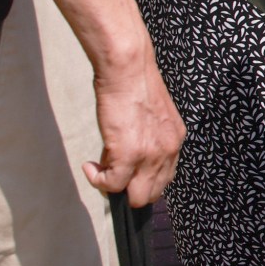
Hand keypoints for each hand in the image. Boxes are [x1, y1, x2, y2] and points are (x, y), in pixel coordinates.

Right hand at [84, 57, 185, 206]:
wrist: (128, 69)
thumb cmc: (134, 83)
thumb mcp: (150, 116)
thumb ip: (145, 139)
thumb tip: (122, 159)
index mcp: (174, 140)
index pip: (164, 177)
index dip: (142, 181)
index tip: (126, 175)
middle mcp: (168, 151)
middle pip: (152, 193)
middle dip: (128, 190)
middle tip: (109, 175)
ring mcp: (151, 156)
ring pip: (136, 196)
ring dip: (113, 188)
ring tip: (99, 170)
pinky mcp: (129, 155)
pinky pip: (113, 185)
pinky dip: (98, 181)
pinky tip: (90, 167)